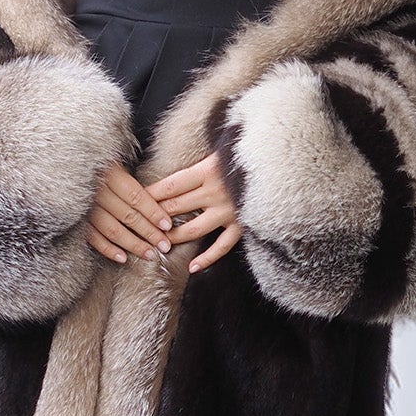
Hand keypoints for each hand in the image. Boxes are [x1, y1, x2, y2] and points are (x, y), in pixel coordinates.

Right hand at [85, 162, 173, 264]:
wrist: (66, 168)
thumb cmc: (96, 166)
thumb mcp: (114, 164)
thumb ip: (131, 182)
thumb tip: (158, 202)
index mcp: (109, 173)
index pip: (136, 197)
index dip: (153, 212)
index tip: (167, 226)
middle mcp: (96, 191)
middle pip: (128, 216)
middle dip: (149, 233)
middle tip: (164, 245)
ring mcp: (84, 207)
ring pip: (112, 229)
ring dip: (132, 244)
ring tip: (149, 255)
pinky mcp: (75, 220)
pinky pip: (92, 237)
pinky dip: (108, 249)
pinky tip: (123, 258)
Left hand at [143, 150, 243, 273]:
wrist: (280, 161)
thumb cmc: (247, 151)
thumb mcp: (222, 148)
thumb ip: (201, 160)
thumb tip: (180, 168)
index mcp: (208, 169)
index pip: (170, 185)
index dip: (151, 194)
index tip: (135, 200)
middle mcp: (216, 191)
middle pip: (177, 207)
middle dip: (154, 217)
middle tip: (138, 225)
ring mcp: (229, 210)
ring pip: (193, 228)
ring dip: (173, 237)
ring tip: (158, 244)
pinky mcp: (242, 224)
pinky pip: (222, 246)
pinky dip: (207, 258)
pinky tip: (193, 267)